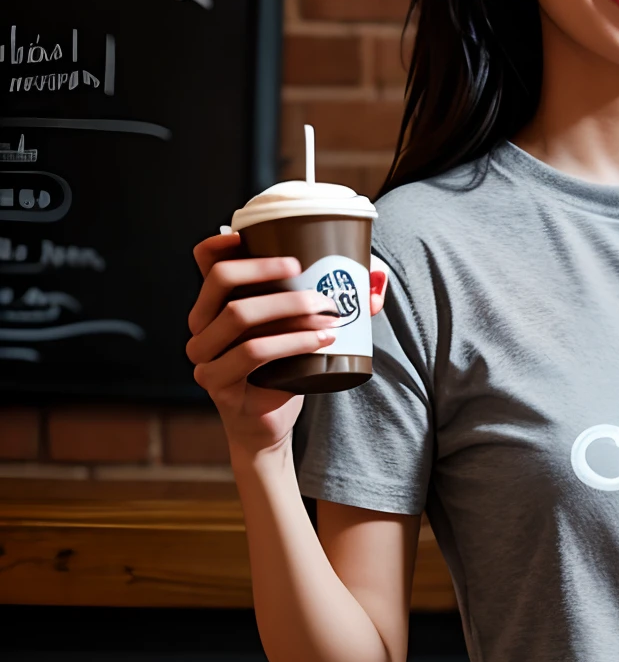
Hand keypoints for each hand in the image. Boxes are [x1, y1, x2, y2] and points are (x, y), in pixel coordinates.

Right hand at [186, 231, 385, 458]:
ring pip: (239, 315)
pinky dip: (292, 341)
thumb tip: (375, 280)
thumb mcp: (297, 327)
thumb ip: (325, 298)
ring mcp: (204, 356)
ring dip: (288, 307)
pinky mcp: (219, 382)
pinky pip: (252, 352)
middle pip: (221, 281)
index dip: (222, 244)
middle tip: (305, 270)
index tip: (254, 236)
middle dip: (266, 269)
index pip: (205, 262)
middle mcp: (200, 327)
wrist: (269, 424)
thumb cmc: (283, 370)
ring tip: (328, 311)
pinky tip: (321, 338)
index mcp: (213, 305)